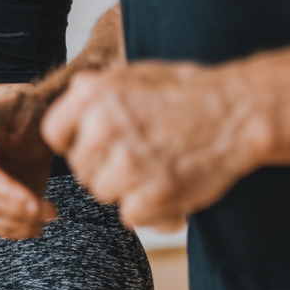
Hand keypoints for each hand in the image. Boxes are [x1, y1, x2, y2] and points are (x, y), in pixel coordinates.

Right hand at [0, 88, 56, 238]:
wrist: (28, 119)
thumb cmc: (22, 106)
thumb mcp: (15, 101)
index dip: (6, 193)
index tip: (33, 203)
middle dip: (18, 212)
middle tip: (51, 211)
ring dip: (20, 224)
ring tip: (51, 213)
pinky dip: (18, 229)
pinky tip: (41, 220)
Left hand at [41, 61, 270, 229]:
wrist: (235, 112)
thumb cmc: (186, 91)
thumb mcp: (133, 74)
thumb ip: (98, 89)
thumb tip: (74, 95)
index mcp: (94, 93)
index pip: (53, 133)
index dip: (73, 142)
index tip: (93, 145)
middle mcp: (104, 126)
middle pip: (80, 168)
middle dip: (103, 167)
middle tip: (135, 157)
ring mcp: (128, 163)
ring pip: (103, 193)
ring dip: (125, 189)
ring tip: (154, 170)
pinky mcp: (152, 195)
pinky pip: (130, 215)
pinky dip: (148, 210)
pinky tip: (167, 189)